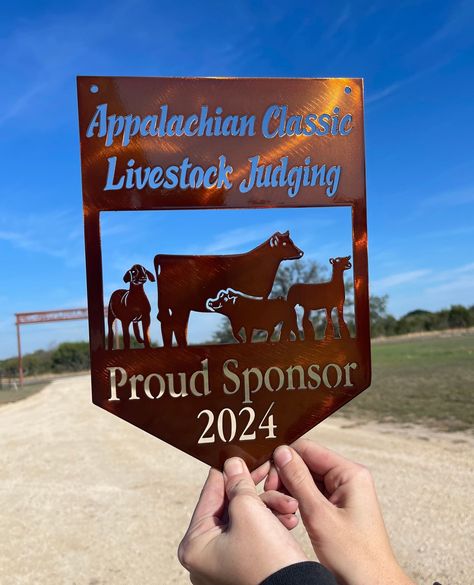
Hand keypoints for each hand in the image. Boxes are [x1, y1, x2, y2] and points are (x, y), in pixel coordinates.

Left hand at [179, 457, 307, 584]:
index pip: (209, 495)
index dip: (227, 472)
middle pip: (229, 506)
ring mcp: (223, 563)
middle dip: (256, 492)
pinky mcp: (244, 566)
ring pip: (245, 518)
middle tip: (268, 472)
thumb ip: (238, 482)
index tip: (239, 455)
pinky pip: (254, 534)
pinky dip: (271, 523)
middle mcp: (204, 556)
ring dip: (269, 507)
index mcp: (194, 545)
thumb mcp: (249, 510)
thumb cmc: (267, 560)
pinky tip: (288, 518)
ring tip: (288, 504)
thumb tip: (232, 463)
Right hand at [267, 440, 415, 584]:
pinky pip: (312, 495)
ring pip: (306, 480)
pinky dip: (298, 501)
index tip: (267, 470)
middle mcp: (348, 479)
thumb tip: (282, 453)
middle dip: (286, 476)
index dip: (285, 457)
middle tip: (270, 492)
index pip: (310, 449)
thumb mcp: (319, 515)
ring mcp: (343, 493)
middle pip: (307, 463)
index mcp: (350, 474)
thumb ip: (298, 480)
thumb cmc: (355, 557)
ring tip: (280, 506)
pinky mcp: (337, 508)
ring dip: (290, 490)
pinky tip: (289, 513)